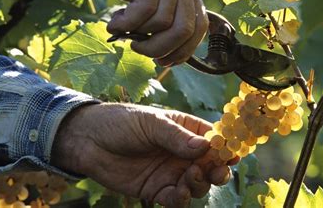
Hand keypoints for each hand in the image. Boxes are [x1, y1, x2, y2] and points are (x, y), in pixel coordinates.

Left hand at [51, 103, 233, 206]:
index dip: (225, 147)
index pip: (212, 139)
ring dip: (199, 184)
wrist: (88, 141)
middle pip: (210, 165)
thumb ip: (177, 137)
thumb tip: (206, 147)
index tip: (233, 154)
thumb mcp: (151, 123)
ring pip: (197, 184)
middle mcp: (181, 153)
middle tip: (218, 172)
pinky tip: (178, 194)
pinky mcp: (156, 190)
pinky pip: (175, 199)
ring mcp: (170, 172)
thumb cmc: (121, 122)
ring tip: (190, 176)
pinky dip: (181, 199)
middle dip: (218, 170)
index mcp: (185, 130)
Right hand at [101, 0, 208, 66]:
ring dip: (138, 34)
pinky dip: (128, 23)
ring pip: (163, 21)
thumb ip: (160, 19)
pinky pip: (145, 8)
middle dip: (160, 48)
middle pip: (185, 28)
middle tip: (138, 50)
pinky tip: (115, 23)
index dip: (184, 50)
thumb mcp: (148, 0)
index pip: (199, 26)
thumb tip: (163, 54)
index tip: (165, 61)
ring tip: (120, 28)